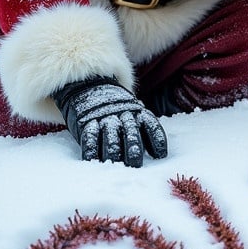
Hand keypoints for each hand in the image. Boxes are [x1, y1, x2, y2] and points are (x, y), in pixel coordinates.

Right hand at [52, 76, 167, 166]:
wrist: (88, 84)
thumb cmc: (116, 105)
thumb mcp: (132, 108)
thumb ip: (143, 123)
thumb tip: (157, 149)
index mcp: (138, 111)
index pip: (152, 126)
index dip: (157, 141)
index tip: (160, 155)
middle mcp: (122, 115)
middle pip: (132, 135)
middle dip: (134, 151)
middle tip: (135, 164)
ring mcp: (104, 118)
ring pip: (111, 139)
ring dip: (114, 153)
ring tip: (115, 165)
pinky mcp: (87, 122)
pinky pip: (90, 138)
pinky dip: (91, 151)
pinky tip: (93, 159)